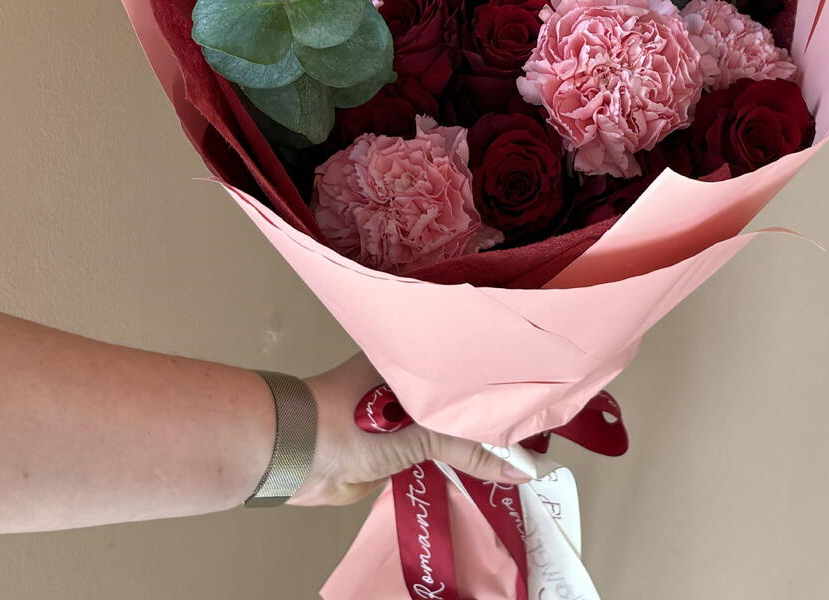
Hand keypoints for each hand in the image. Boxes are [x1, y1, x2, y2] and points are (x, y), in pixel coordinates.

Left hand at [289, 354, 529, 505]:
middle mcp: (409, 383)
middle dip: (491, 413)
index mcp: (412, 360)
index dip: (497, 379)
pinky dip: (458, 462)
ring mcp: (402, 416)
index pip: (465, 366)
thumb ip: (464, 447)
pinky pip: (436, 454)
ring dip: (476, 441)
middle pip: (460, 398)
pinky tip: (488, 468)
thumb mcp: (413, 431)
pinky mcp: (396, 448)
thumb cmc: (344, 423)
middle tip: (537, 423)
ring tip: (522, 447)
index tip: (536, 389)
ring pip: (450, 427)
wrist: (291, 459)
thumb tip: (516, 466)